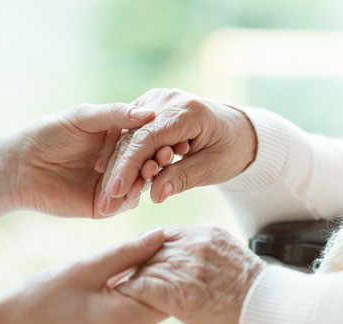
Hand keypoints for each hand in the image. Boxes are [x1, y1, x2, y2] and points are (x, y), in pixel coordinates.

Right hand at [0, 229, 167, 323]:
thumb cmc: (42, 297)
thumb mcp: (87, 268)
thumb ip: (128, 253)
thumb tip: (161, 235)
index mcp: (125, 323)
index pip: (169, 292)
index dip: (169, 265)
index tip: (163, 244)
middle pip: (160, 304)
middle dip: (156, 276)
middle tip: (146, 248)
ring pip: (145, 313)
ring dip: (141, 289)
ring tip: (124, 266)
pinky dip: (127, 304)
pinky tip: (110, 287)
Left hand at [4, 103, 154, 217]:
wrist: (20, 166)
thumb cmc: (48, 134)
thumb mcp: (83, 117)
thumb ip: (115, 114)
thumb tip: (149, 113)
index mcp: (116, 137)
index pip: (144, 139)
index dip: (155, 139)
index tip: (169, 137)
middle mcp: (117, 161)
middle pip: (145, 163)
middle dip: (154, 161)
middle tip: (162, 159)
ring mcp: (111, 185)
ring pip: (137, 185)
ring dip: (144, 180)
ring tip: (148, 174)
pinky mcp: (102, 206)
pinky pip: (123, 204)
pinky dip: (128, 198)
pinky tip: (131, 191)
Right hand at [99, 89, 257, 215]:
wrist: (237, 130)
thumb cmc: (230, 150)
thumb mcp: (212, 168)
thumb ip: (183, 178)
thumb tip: (155, 196)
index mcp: (187, 111)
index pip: (147, 138)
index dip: (129, 166)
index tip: (116, 192)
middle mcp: (167, 100)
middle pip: (132, 138)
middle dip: (118, 173)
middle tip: (105, 204)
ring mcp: (155, 101)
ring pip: (126, 137)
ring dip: (116, 168)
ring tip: (107, 199)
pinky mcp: (148, 108)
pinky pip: (129, 134)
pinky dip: (121, 157)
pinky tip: (111, 179)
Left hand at [115, 226, 265, 323]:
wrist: (278, 315)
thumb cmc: (259, 300)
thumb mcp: (232, 265)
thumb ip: (207, 259)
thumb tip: (192, 271)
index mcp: (208, 235)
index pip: (165, 236)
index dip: (148, 251)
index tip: (138, 264)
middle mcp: (195, 244)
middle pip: (149, 249)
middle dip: (133, 265)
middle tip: (117, 279)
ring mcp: (186, 266)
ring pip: (142, 266)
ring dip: (128, 281)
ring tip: (114, 293)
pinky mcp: (179, 291)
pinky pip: (141, 287)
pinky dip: (129, 294)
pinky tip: (122, 303)